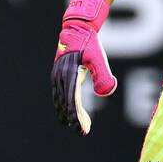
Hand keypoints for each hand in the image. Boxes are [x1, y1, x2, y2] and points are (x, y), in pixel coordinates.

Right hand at [52, 0, 116, 135]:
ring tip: (78, 126)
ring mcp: (57, 76)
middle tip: (83, 132)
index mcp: (69, 74)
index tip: (82, 129)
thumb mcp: (99, 58)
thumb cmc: (90, 43)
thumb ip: (103, 75)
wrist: (77, 28)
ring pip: (61, 100)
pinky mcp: (58, 75)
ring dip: (68, 114)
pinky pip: (60, 94)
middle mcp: (60, 77)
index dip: (76, 117)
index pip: (72, 101)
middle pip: (66, 104)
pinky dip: (65, 105)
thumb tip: (106, 92)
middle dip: (73, 119)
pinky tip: (71, 112)